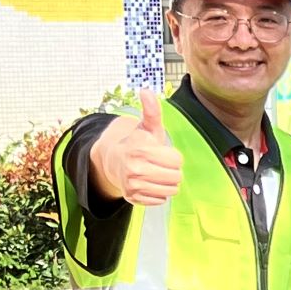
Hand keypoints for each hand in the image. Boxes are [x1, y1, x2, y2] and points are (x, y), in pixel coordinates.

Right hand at [91, 87, 183, 206]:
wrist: (113, 161)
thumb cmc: (137, 143)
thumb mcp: (146, 127)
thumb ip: (152, 111)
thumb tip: (146, 90)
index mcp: (141, 150)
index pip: (177, 160)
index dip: (173, 156)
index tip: (163, 153)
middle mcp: (135, 168)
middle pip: (177, 176)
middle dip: (172, 170)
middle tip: (160, 165)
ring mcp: (133, 184)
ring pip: (171, 190)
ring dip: (168, 182)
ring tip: (156, 174)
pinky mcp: (133, 197)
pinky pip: (161, 200)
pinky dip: (159, 193)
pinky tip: (149, 184)